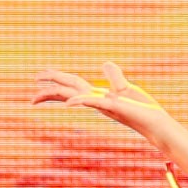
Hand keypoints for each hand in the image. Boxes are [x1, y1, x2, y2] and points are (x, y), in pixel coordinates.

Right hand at [36, 63, 170, 134]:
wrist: (156, 124)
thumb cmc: (142, 109)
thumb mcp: (126, 89)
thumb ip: (114, 77)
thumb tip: (105, 63)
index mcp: (97, 96)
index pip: (72, 86)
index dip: (56, 80)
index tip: (39, 77)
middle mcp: (96, 101)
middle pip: (67, 91)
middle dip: (49, 90)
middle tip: (31, 92)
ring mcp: (103, 105)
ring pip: (73, 96)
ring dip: (55, 95)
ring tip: (36, 97)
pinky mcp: (114, 106)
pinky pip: (93, 102)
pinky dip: (80, 101)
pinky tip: (68, 103)